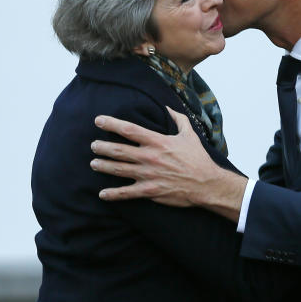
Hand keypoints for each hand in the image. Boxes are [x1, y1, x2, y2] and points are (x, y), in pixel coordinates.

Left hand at [90, 107, 238, 210]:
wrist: (207, 183)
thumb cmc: (198, 158)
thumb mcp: (190, 135)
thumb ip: (178, 119)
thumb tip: (168, 107)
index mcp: (158, 142)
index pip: (129, 129)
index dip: (111, 124)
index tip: (98, 120)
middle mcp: (150, 157)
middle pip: (118, 150)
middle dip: (102, 147)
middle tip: (93, 145)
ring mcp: (148, 175)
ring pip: (118, 169)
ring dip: (103, 166)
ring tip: (93, 163)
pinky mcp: (150, 191)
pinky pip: (126, 193)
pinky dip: (113, 194)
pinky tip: (102, 194)